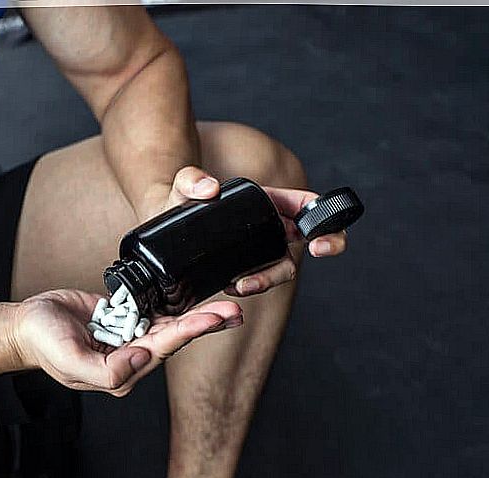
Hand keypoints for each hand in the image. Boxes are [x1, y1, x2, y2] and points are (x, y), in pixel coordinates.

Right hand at [13, 289, 242, 396]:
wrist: (26, 326)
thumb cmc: (44, 345)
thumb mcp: (69, 361)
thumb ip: (106, 371)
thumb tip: (141, 358)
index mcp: (122, 371)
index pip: (161, 349)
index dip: (188, 333)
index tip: (211, 320)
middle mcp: (132, 356)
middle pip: (175, 337)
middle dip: (205, 324)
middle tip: (234, 312)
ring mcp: (129, 336)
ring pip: (170, 324)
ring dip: (198, 315)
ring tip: (227, 307)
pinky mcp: (125, 317)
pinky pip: (154, 310)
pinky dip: (177, 304)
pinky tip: (198, 298)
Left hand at [149, 167, 349, 297]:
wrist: (161, 222)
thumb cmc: (179, 198)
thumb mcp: (183, 185)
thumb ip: (191, 179)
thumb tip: (209, 188)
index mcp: (268, 201)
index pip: (306, 204)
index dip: (326, 214)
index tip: (322, 229)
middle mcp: (270, 227)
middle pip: (311, 238)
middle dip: (327, 243)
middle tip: (316, 250)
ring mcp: (259, 250)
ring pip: (283, 267)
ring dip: (272, 277)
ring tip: (244, 283)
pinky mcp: (243, 270)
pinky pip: (258, 281)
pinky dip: (252, 285)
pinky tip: (232, 286)